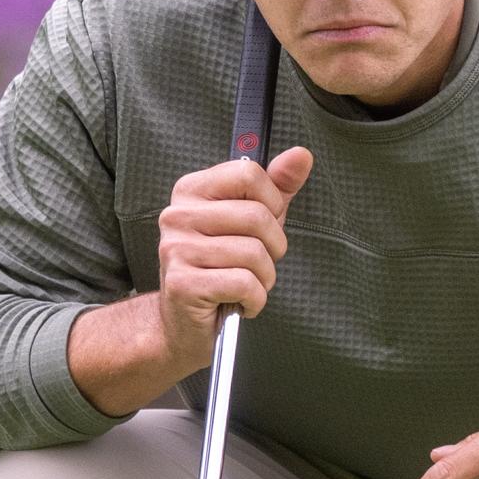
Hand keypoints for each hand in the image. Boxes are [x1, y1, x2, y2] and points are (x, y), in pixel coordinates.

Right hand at [156, 144, 313, 372]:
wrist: (184, 323)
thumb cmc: (221, 268)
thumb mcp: (252, 221)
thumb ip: (277, 187)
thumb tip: (302, 155)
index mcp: (192, 190)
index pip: (248, 172)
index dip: (272, 202)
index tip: (265, 225)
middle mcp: (178, 215)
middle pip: (257, 216)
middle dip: (273, 247)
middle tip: (259, 264)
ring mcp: (176, 249)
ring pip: (254, 253)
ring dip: (264, 278)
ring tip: (248, 285)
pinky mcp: (183, 283)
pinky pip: (244, 284)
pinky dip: (255, 300)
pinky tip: (241, 303)